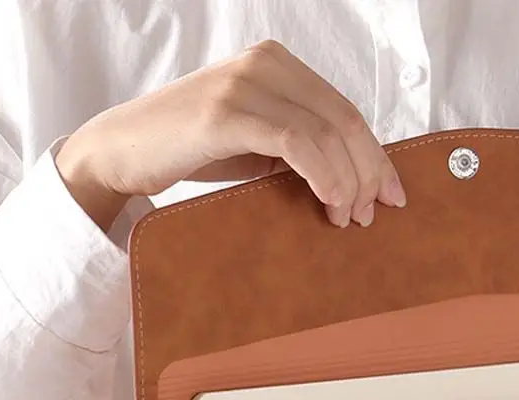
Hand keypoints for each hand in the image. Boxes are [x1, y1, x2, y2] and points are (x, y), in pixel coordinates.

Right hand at [55, 39, 405, 231]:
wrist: (125, 151)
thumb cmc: (194, 150)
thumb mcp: (258, 144)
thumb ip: (301, 147)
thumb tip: (357, 182)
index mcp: (278, 65)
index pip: (346, 111)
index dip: (376, 156)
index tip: (393, 195)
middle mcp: (265, 64)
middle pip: (345, 120)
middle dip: (369, 172)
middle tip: (375, 213)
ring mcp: (244, 84)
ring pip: (326, 132)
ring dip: (348, 181)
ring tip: (349, 217)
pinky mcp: (226, 112)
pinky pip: (296, 142)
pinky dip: (323, 175)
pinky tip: (330, 201)